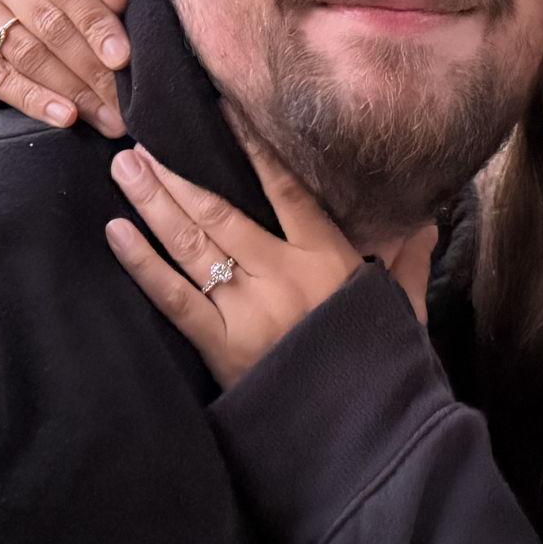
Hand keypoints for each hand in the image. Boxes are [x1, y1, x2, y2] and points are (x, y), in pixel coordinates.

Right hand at [0, 0, 129, 136]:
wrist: (6, 1)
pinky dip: (34, 100)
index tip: (123, 59)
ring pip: (26, 54)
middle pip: (48, 25)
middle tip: (123, 105)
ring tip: (106, 118)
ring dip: (72, 92)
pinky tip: (65, 117)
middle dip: (92, 70)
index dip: (96, 22)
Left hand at [104, 127, 436, 389]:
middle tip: (139, 138)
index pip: (283, 187)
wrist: (365, 435)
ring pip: (190, 244)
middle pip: (219, 210)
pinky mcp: (221, 346)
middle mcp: (282, 274)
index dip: (249, 144)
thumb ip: (409, 260)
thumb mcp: (401, 308)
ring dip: (152, 202)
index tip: (219, 108)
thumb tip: (425, 219)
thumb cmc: (383, 367)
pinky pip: (173, 298)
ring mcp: (248, 310)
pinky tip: (116, 232)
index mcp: (328, 257)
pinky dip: (142, 264)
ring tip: (124, 167)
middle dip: (176, 172)